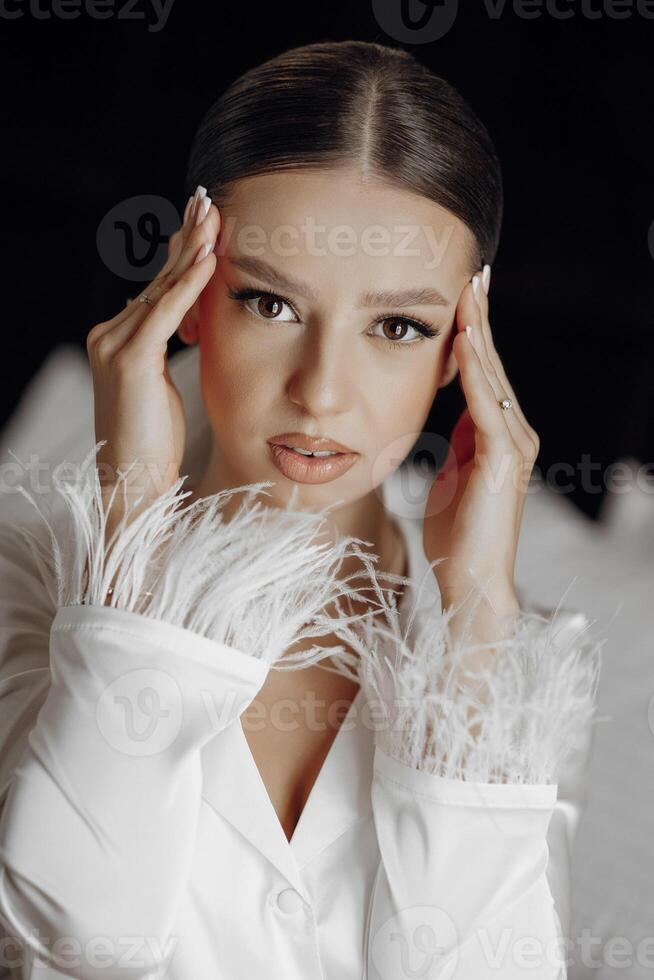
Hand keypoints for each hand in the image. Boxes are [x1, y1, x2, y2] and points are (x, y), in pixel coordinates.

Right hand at [86, 185, 219, 537]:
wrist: (132, 483)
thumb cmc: (154, 442)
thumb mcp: (163, 386)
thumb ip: (167, 350)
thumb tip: (186, 323)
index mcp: (119, 339)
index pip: (158, 288)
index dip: (181, 255)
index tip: (203, 224)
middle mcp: (110, 334)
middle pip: (159, 280)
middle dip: (186, 239)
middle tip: (208, 201)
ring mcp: (114, 345)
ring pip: (163, 289)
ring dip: (192, 251)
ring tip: (214, 217)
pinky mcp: (129, 360)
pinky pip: (166, 314)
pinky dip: (189, 286)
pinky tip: (210, 259)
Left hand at [423, 268, 539, 624]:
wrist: (469, 578)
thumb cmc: (457, 532)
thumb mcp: (453, 475)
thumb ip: (459, 443)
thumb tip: (453, 418)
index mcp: (499, 434)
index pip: (484, 372)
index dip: (475, 332)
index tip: (465, 295)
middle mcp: (513, 432)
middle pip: (492, 364)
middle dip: (481, 318)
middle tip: (473, 273)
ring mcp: (512, 444)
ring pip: (492, 378)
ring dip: (479, 333)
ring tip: (469, 293)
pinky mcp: (502, 460)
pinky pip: (485, 407)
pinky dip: (474, 373)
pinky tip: (463, 342)